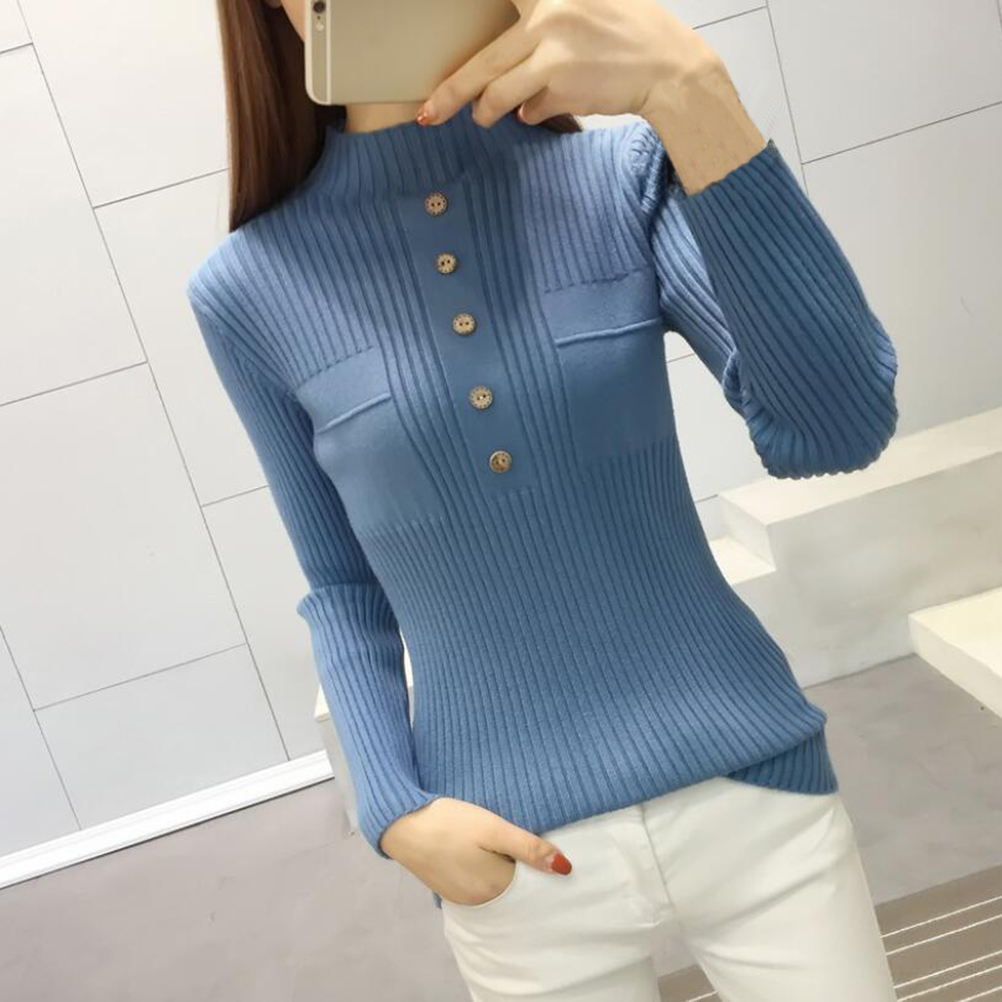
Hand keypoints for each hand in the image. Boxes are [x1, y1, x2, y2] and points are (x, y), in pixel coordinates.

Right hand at [380, 796, 572, 905]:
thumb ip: (529, 848)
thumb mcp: (493, 827)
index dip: (539, 865)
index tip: (541, 845)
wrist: (401, 822)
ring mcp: (461, 898)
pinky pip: (478, 885)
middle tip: (519, 839)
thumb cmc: (449, 822)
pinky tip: (480, 851)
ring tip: (500, 843)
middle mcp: (480, 902)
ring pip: (496, 886)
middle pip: (514, 889)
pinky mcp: (448, 889)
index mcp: (495, 889)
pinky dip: (485, 871)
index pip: (532, 886)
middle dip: (522, 870)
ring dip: (502, 869)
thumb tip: (566, 868)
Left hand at [416, 0, 723, 127]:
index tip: (435, 66)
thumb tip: (506, 69)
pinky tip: (545, 105)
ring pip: (496, 93)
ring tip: (483, 117)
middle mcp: (547, 12)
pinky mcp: (561, 84)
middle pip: (482, 62)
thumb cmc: (628, 37)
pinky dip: (531, 112)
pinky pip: (528, 108)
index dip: (465, 31)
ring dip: (484, 111)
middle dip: (450, 93)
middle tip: (429, 113)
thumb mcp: (584, 10)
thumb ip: (542, 28)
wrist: (670, 68)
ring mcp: (552, 50)